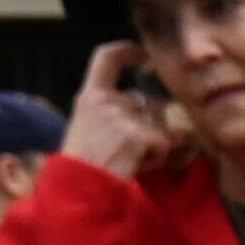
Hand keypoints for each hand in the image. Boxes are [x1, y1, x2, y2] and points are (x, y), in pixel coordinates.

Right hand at [64, 42, 185, 180]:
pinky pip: (166, 144)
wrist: (79, 194)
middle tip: (133, 153)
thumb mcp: (85, 131)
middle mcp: (105, 100)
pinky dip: (159, 159)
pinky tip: (136, 168)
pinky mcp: (139, 135)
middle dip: (152, 126)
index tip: (144, 53)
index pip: (107, 58)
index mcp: (88, 97)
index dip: (128, 50)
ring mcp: (122, 116)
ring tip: (132, 162)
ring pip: (160, 125)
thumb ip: (107, 113)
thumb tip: (142, 105)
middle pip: (148, 102)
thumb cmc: (81, 170)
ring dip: (156, 145)